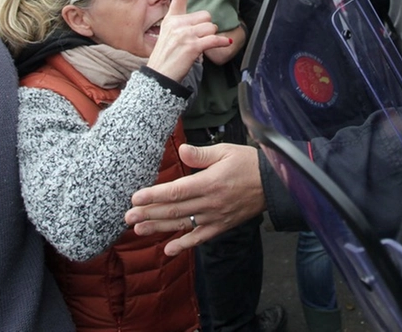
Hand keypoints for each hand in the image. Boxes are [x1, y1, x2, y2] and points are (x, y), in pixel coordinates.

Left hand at [125, 144, 264, 255]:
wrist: (274, 185)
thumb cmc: (248, 163)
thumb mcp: (225, 151)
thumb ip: (201, 154)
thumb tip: (181, 151)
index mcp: (209, 182)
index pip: (176, 191)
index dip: (154, 196)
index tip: (135, 198)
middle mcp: (210, 203)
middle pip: (174, 210)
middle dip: (148, 214)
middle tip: (127, 218)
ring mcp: (215, 217)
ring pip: (182, 224)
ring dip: (159, 228)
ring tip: (138, 230)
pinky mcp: (221, 226)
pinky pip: (200, 238)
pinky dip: (184, 245)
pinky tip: (169, 250)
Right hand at [146, 0, 230, 81]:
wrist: (159, 77)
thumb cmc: (165, 59)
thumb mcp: (168, 37)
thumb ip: (182, 28)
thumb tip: (203, 27)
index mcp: (171, 20)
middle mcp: (177, 24)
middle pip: (205, 16)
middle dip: (207, 27)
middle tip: (198, 40)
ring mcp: (184, 34)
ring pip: (211, 27)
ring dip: (211, 37)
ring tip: (201, 47)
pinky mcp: (192, 45)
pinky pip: (214, 39)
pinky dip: (221, 42)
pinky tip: (225, 43)